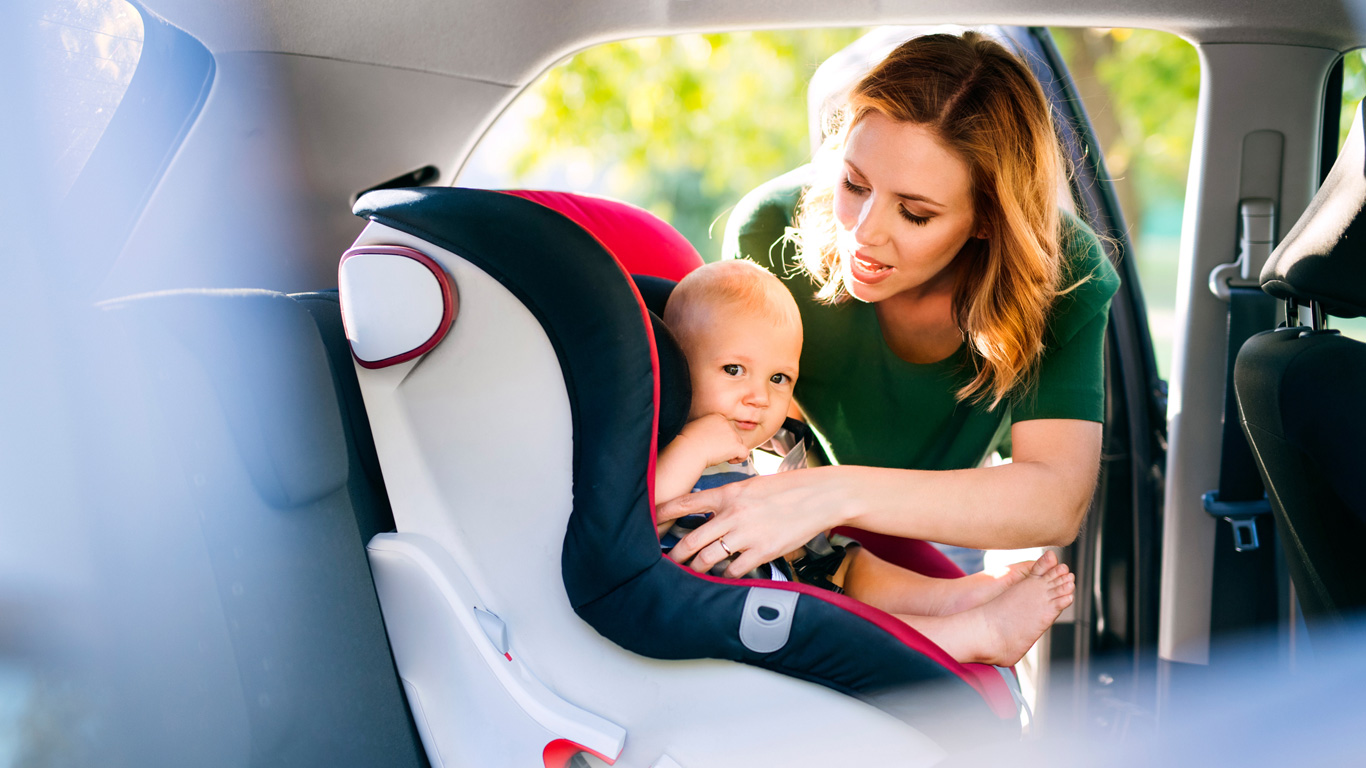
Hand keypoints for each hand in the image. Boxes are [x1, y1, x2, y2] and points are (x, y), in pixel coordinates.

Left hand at [658, 466, 850, 576]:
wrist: (820, 496)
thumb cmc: (788, 490)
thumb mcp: (753, 486)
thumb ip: (730, 498)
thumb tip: (710, 510)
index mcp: (729, 493)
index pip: (687, 502)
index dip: (664, 512)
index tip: (650, 521)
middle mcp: (734, 513)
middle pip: (692, 538)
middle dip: (675, 553)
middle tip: (666, 561)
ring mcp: (747, 534)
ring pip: (708, 558)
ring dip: (697, 568)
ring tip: (692, 572)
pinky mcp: (762, 551)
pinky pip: (733, 570)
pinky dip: (725, 575)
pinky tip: (724, 575)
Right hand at [677, 413, 748, 466]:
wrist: (688, 450)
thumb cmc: (687, 442)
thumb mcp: (696, 429)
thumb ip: (707, 429)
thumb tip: (710, 438)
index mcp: (716, 416)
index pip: (726, 428)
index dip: (721, 438)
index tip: (711, 445)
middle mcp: (726, 423)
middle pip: (733, 435)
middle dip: (726, 445)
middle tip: (713, 452)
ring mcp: (732, 434)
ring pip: (738, 444)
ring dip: (730, 451)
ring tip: (717, 456)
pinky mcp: (735, 446)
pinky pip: (745, 453)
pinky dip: (739, 458)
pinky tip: (729, 461)